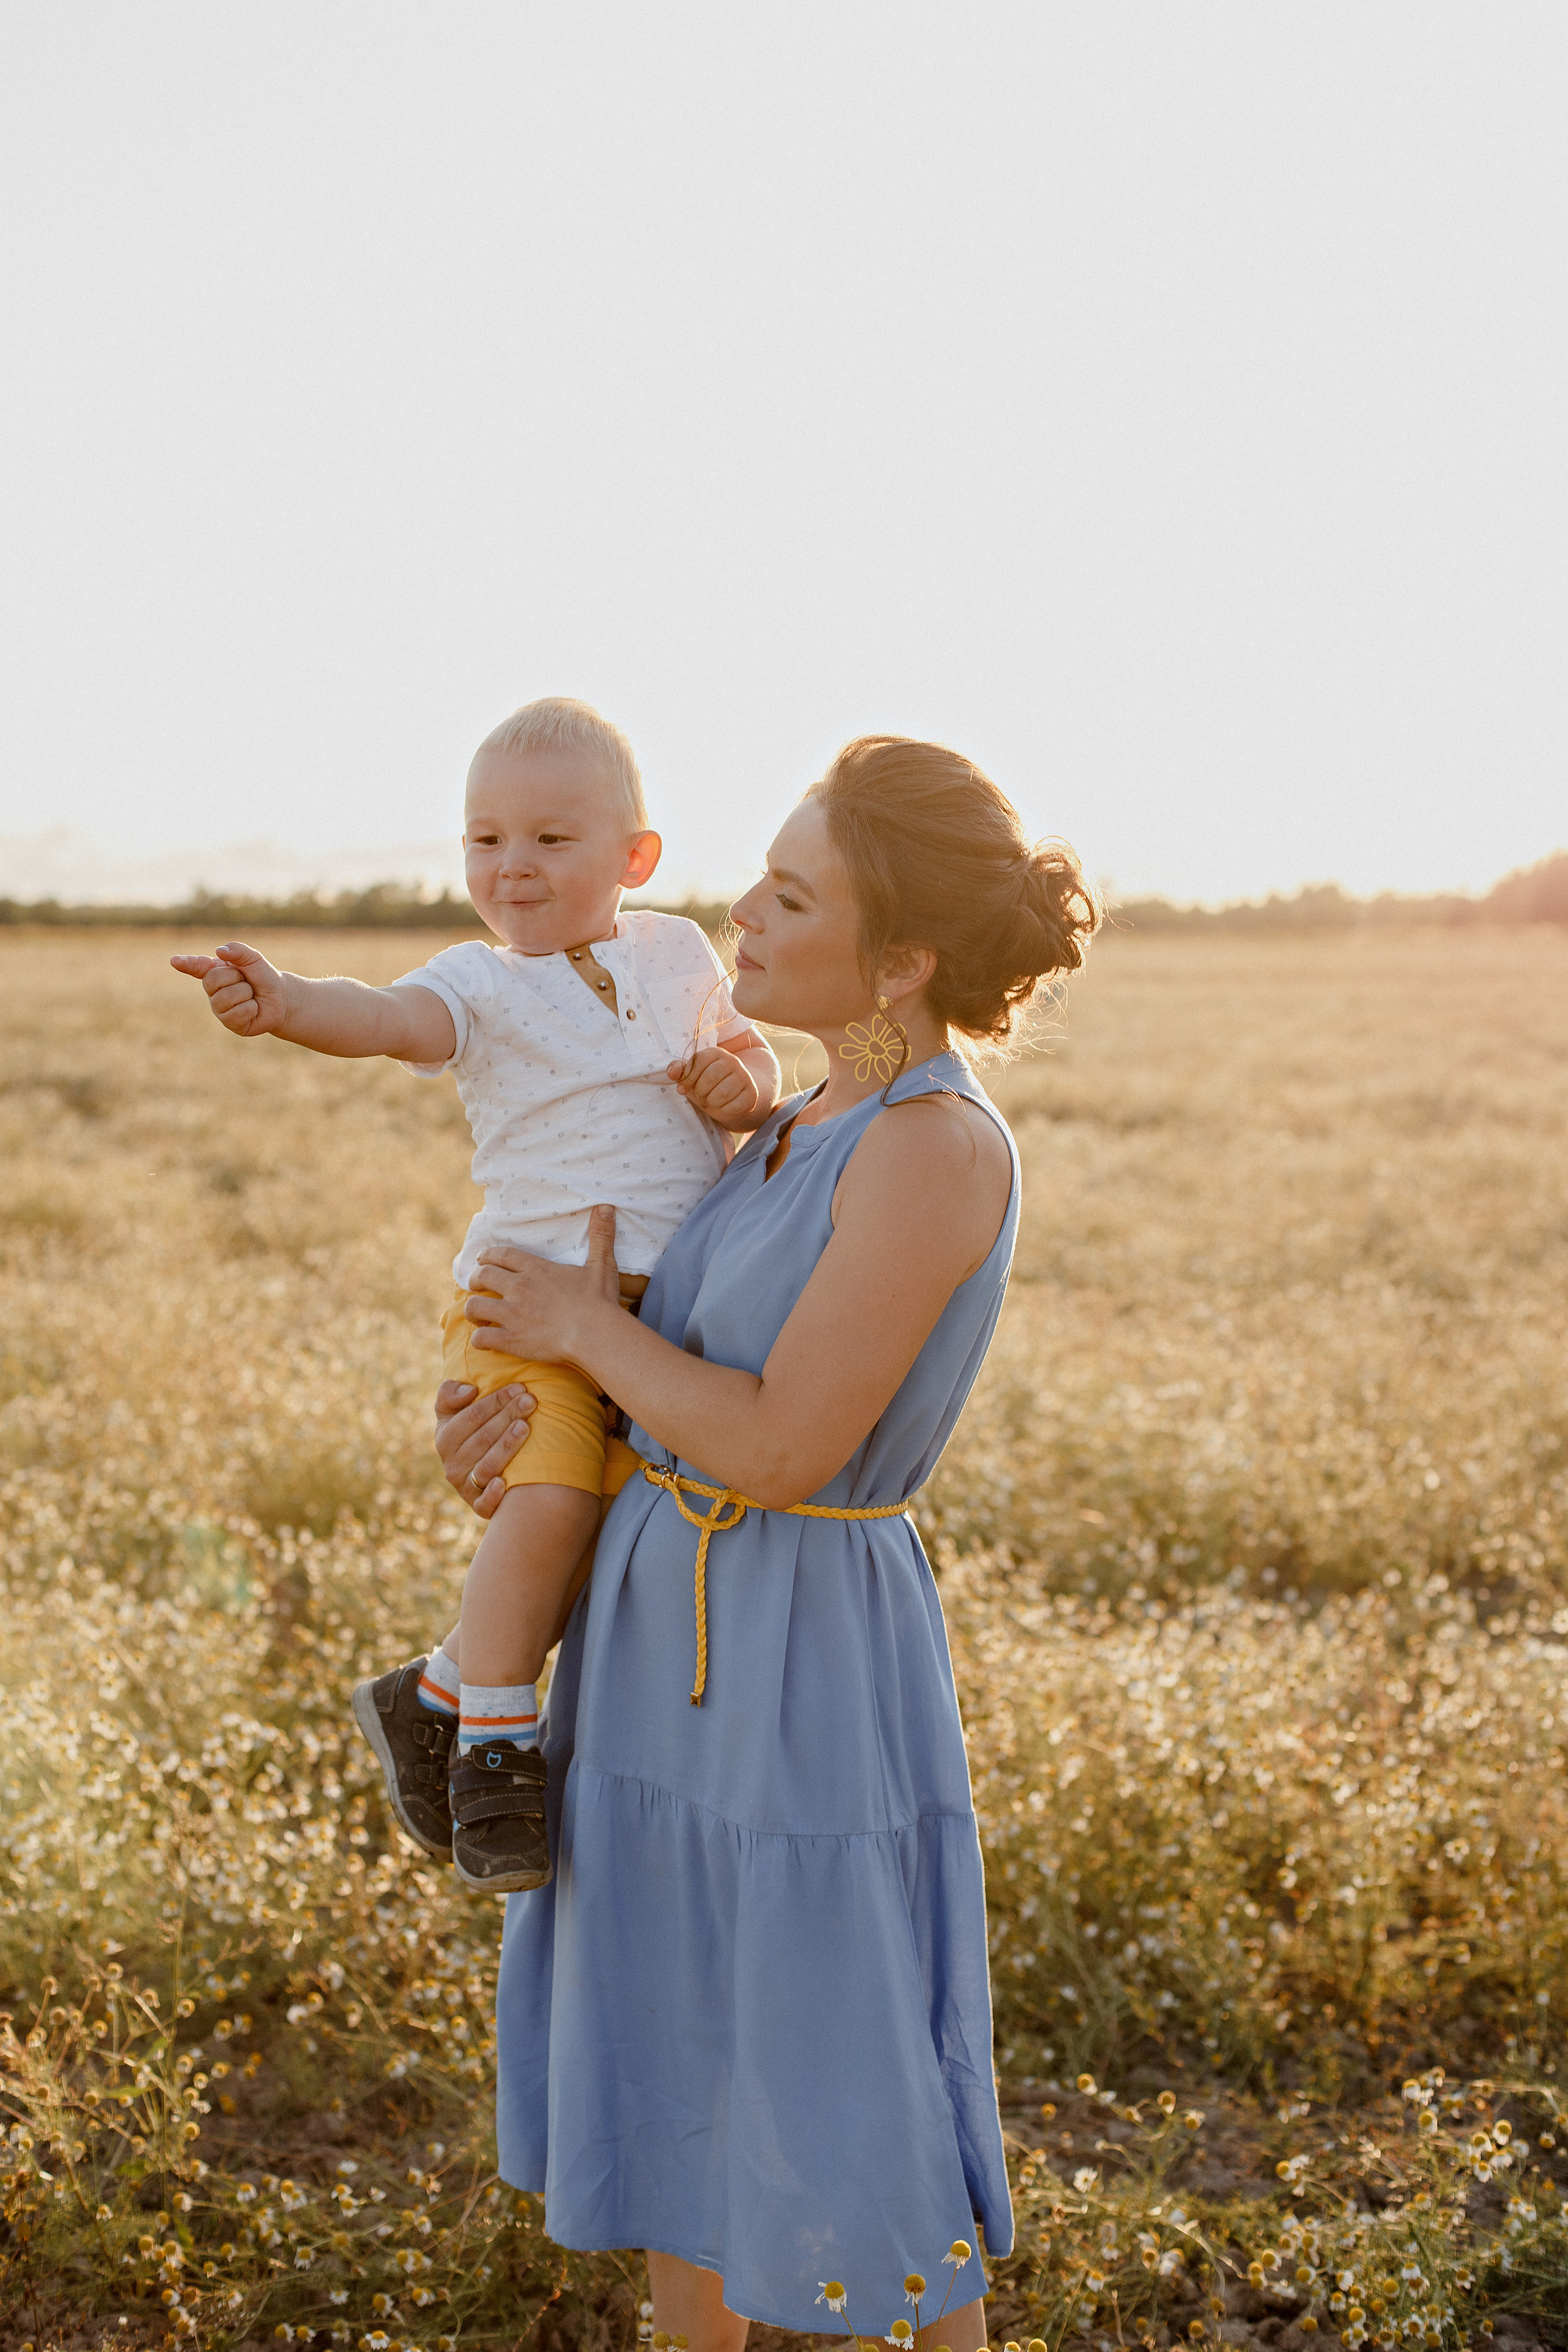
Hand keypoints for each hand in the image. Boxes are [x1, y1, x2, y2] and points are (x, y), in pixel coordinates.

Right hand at [169, 940, 289, 1037]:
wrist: (280, 999)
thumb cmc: (263, 977)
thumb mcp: (254, 959)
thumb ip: (239, 951)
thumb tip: (219, 950)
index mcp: (215, 972)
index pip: (197, 967)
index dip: (186, 964)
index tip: (174, 960)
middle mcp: (213, 991)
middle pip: (212, 980)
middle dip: (235, 977)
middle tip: (246, 981)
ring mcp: (220, 1009)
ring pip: (225, 998)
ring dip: (245, 994)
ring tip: (251, 996)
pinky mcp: (230, 1024)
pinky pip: (237, 1014)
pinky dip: (251, 1009)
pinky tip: (253, 1009)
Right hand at [434, 1377, 536, 1515]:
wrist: (476, 1466)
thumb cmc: (470, 1431)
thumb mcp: (452, 1410)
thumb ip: (450, 1393)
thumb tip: (469, 1391)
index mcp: (445, 1439)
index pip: (470, 1417)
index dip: (495, 1400)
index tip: (519, 1387)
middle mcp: (452, 1465)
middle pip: (482, 1438)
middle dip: (508, 1416)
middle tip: (531, 1401)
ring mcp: (465, 1487)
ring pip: (486, 1467)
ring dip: (506, 1447)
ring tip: (526, 1427)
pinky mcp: (478, 1506)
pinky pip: (483, 1505)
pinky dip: (492, 1496)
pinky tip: (504, 1483)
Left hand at [469, 1206, 621, 1361]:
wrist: (595, 1335)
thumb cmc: (599, 1302)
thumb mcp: (602, 1265)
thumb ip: (600, 1236)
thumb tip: (606, 1207)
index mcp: (536, 1268)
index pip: (501, 1255)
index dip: (488, 1256)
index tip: (482, 1260)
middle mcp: (518, 1287)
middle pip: (482, 1276)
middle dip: (475, 1279)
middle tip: (476, 1286)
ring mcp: (512, 1314)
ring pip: (474, 1307)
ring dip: (472, 1310)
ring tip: (477, 1315)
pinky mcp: (511, 1339)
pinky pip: (481, 1338)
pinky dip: (479, 1339)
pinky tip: (484, 1340)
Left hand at [668, 1044, 764, 1130]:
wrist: (732, 1098)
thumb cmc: (708, 1086)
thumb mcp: (692, 1078)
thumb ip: (680, 1072)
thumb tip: (671, 1073)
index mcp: (715, 1053)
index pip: (697, 1062)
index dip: (687, 1078)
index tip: (682, 1088)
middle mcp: (732, 1061)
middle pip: (710, 1077)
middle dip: (700, 1091)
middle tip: (702, 1094)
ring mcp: (744, 1077)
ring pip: (723, 1092)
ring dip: (712, 1101)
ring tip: (712, 1100)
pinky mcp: (751, 1094)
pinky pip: (735, 1106)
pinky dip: (725, 1110)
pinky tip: (725, 1106)